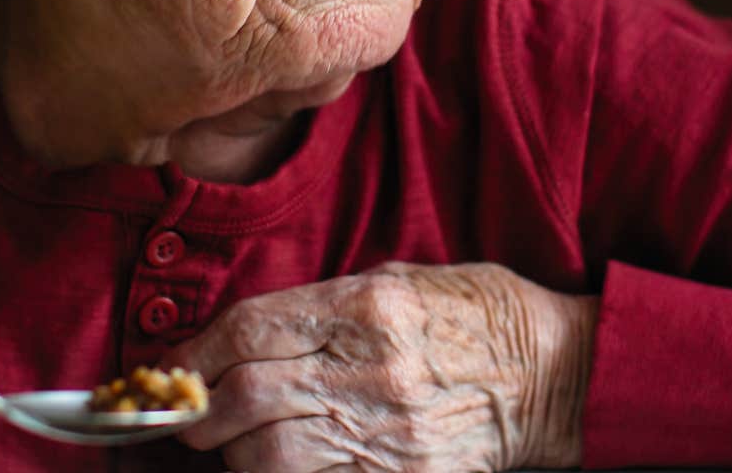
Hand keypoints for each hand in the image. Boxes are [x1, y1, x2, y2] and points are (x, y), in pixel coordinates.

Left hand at [167, 262, 595, 471]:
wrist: (558, 374)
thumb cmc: (477, 316)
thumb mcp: (404, 279)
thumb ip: (326, 304)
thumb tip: (245, 333)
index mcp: (370, 305)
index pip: (250, 329)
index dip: (196, 354)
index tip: (173, 370)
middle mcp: (374, 368)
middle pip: (246, 396)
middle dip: (199, 411)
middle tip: (186, 416)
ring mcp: (389, 431)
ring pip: (269, 453)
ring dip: (234, 451)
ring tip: (231, 442)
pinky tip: (274, 465)